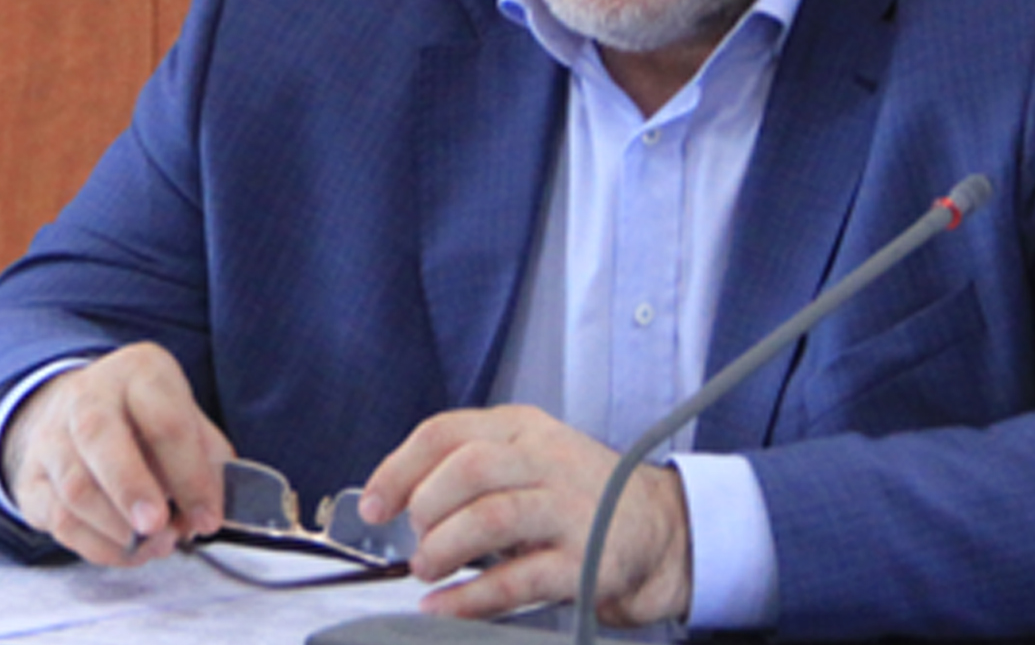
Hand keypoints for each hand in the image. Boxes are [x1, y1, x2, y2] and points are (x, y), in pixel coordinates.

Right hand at [0, 342, 234, 565]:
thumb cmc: (148, 420)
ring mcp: (51, 436)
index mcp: (139, 371)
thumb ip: (205, 464)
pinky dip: (96, 545)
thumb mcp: (187, 419)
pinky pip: (57, 518)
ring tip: (154, 545)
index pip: (165, 421)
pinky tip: (127, 550)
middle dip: (131, 489)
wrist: (79, 410)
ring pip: (75, 487)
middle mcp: (87, 395)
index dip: (190, 476)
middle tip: (158, 527)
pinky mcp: (30, 479)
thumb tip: (204, 515)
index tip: (207, 518)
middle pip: (100, 437)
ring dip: (117, 529)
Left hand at [357, 405, 690, 627]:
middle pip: (467, 468)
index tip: (373, 506)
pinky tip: (444, 606)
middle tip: (416, 540)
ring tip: (427, 569)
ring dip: (443, 548)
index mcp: (524, 429)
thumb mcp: (530, 460)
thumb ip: (472, 469)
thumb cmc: (580, 498)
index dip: (398, 470)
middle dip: (425, 508)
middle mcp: (548, 459)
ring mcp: (571, 510)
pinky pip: (516, 580)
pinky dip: (469, 597)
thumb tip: (398, 505)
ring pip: (489, 517)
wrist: (661, 531)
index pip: (446, 432)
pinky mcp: (585, 563)